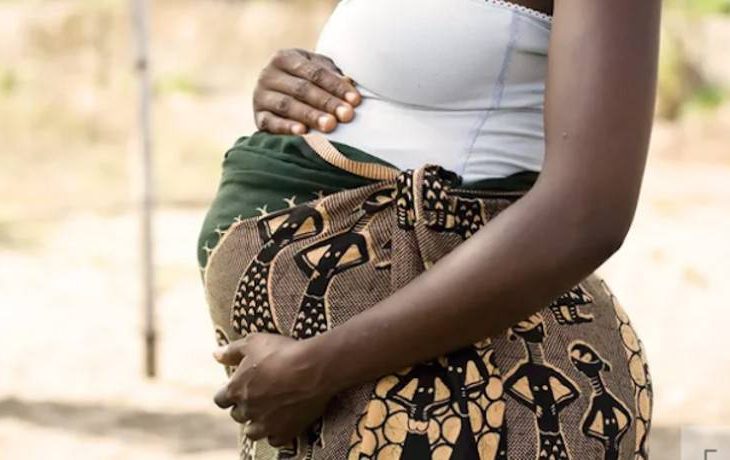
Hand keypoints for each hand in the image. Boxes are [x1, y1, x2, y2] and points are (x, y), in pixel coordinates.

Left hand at [213, 333, 333, 446]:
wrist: (313, 368)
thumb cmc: (282, 352)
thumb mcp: (253, 342)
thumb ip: (232, 351)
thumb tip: (215, 354)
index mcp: (237, 390)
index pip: (221, 399)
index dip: (229, 394)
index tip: (239, 387)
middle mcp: (248, 410)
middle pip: (238, 415)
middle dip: (244, 407)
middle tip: (257, 396)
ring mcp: (266, 424)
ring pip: (253, 432)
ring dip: (256, 424)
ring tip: (267, 413)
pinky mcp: (285, 431)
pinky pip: (274, 440)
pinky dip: (276, 432)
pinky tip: (282, 422)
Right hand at [253, 48, 360, 134]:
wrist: (275, 95)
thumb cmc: (304, 81)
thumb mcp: (317, 71)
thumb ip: (332, 75)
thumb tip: (350, 83)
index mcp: (285, 58)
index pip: (314, 72)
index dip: (336, 86)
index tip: (355, 100)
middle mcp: (269, 74)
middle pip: (302, 89)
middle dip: (327, 102)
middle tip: (346, 115)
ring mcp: (261, 96)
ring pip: (288, 105)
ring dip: (311, 115)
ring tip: (330, 126)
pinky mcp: (258, 116)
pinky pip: (271, 122)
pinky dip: (286, 127)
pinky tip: (303, 132)